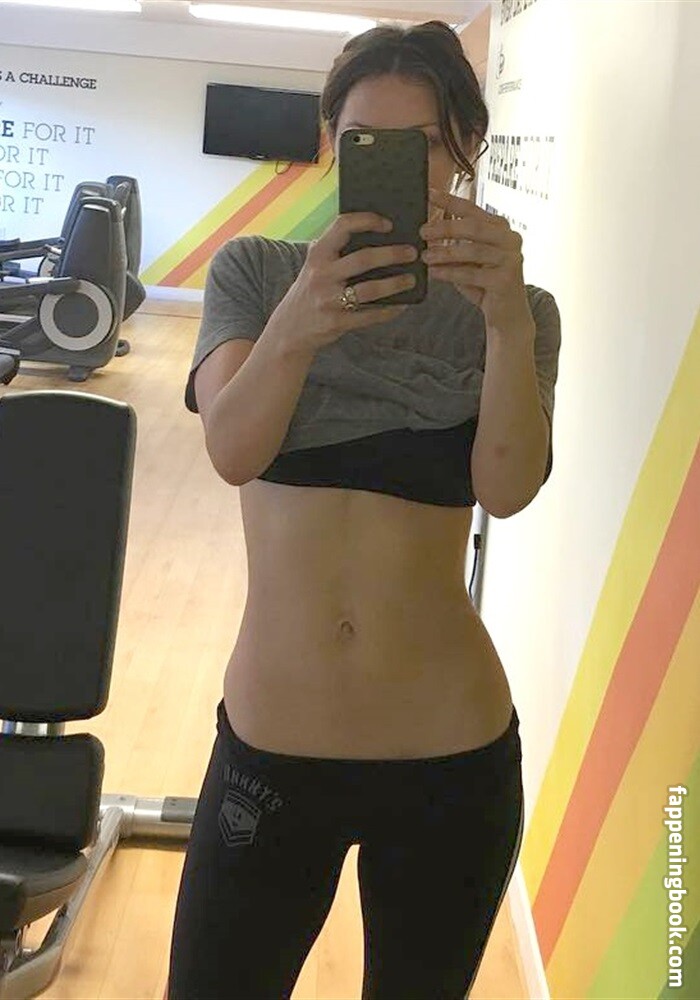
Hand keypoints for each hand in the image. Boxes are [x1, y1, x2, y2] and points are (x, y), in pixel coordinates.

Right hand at [275, 212, 414, 351]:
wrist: (289, 329)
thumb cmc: (311, 292)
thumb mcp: (315, 266)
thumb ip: (336, 251)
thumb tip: (379, 239)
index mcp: (317, 254)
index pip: (343, 226)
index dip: (368, 220)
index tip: (389, 224)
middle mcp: (321, 275)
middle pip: (364, 259)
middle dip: (392, 254)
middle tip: (412, 253)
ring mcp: (328, 300)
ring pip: (370, 290)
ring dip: (395, 284)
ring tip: (411, 280)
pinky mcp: (336, 322)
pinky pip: (369, 316)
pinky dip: (388, 311)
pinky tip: (400, 305)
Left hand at [420, 188, 534, 341]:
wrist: (506, 315)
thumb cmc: (484, 284)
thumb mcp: (469, 260)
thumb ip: (456, 243)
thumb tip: (427, 230)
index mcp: (501, 228)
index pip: (472, 209)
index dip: (450, 200)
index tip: (429, 193)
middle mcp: (510, 239)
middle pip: (473, 227)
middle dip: (444, 228)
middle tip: (422, 232)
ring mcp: (511, 259)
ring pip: (471, 251)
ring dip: (444, 253)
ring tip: (424, 256)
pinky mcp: (505, 280)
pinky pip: (471, 274)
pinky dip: (449, 273)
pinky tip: (433, 273)